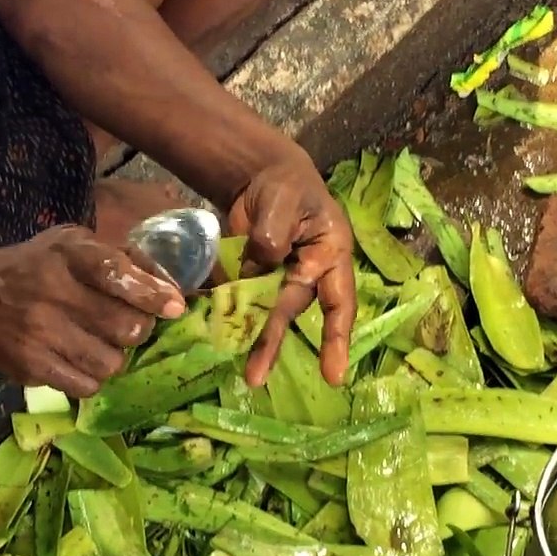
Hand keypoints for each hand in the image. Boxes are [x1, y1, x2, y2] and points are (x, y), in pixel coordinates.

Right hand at [0, 225, 185, 397]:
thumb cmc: (36, 267)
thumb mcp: (74, 244)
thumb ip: (124, 258)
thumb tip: (172, 291)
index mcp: (67, 256)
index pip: (117, 274)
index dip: (151, 294)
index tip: (175, 307)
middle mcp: (52, 293)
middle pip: (125, 327)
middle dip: (138, 328)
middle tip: (129, 325)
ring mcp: (40, 334)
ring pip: (111, 363)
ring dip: (116, 356)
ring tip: (102, 343)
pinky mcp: (32, 367)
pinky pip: (86, 386)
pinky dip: (93, 377)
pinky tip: (83, 361)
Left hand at [229, 152, 355, 387]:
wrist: (261, 179)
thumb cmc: (286, 187)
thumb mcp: (283, 200)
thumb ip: (274, 232)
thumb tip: (260, 265)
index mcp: (329, 255)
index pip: (338, 300)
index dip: (336, 337)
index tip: (333, 375)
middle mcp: (308, 275)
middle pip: (291, 311)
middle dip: (273, 343)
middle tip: (257, 376)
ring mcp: (279, 281)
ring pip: (266, 314)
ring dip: (255, 341)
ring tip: (248, 375)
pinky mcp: (253, 281)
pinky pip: (243, 303)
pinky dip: (231, 319)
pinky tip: (218, 335)